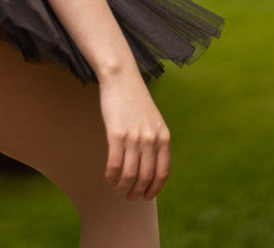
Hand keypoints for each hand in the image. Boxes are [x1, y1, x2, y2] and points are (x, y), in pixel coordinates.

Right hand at [99, 69, 170, 200]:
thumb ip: (156, 141)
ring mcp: (134, 137)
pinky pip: (115, 164)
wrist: (121, 77)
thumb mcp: (154, 120)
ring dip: (123, 187)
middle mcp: (151, 139)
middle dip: (137, 192)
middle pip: (146, 177)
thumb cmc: (135, 99)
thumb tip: (150, 167)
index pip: (162, 173)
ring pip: (130, 174)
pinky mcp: (116, 134)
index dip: (154, 189)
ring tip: (118, 189)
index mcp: (164, 137)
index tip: (146, 197)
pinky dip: (111, 176)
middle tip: (129, 197)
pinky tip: (109, 178)